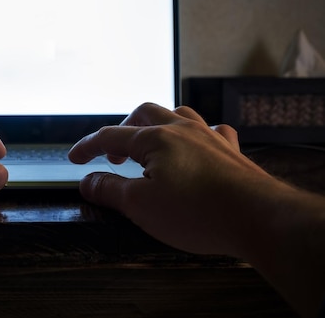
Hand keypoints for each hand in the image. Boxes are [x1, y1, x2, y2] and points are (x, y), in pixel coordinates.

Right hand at [68, 102, 324, 316]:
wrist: (258, 219)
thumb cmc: (198, 213)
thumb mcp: (140, 206)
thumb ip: (109, 190)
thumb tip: (86, 181)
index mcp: (155, 139)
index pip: (110, 136)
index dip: (87, 147)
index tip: (74, 159)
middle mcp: (181, 129)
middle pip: (143, 115)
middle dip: (122, 130)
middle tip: (113, 155)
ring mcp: (209, 136)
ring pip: (177, 114)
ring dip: (157, 125)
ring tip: (150, 143)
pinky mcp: (231, 151)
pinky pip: (211, 130)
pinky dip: (195, 134)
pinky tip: (196, 145)